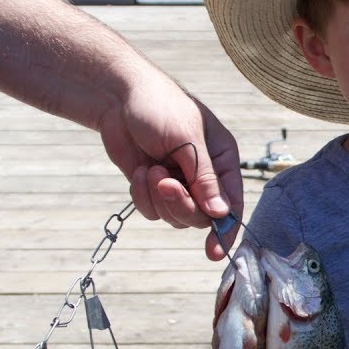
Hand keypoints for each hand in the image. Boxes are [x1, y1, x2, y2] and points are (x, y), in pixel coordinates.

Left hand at [98, 75, 242, 259]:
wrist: (117, 96)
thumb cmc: (160, 107)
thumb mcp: (187, 141)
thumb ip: (205, 179)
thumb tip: (221, 214)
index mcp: (221, 160)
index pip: (232, 203)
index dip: (225, 230)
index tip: (215, 252)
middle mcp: (203, 176)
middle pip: (200, 216)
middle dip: (180, 204)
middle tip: (163, 182)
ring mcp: (177, 183)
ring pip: (175, 217)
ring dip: (159, 199)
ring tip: (150, 170)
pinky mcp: (153, 187)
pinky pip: (152, 211)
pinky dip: (142, 197)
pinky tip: (139, 172)